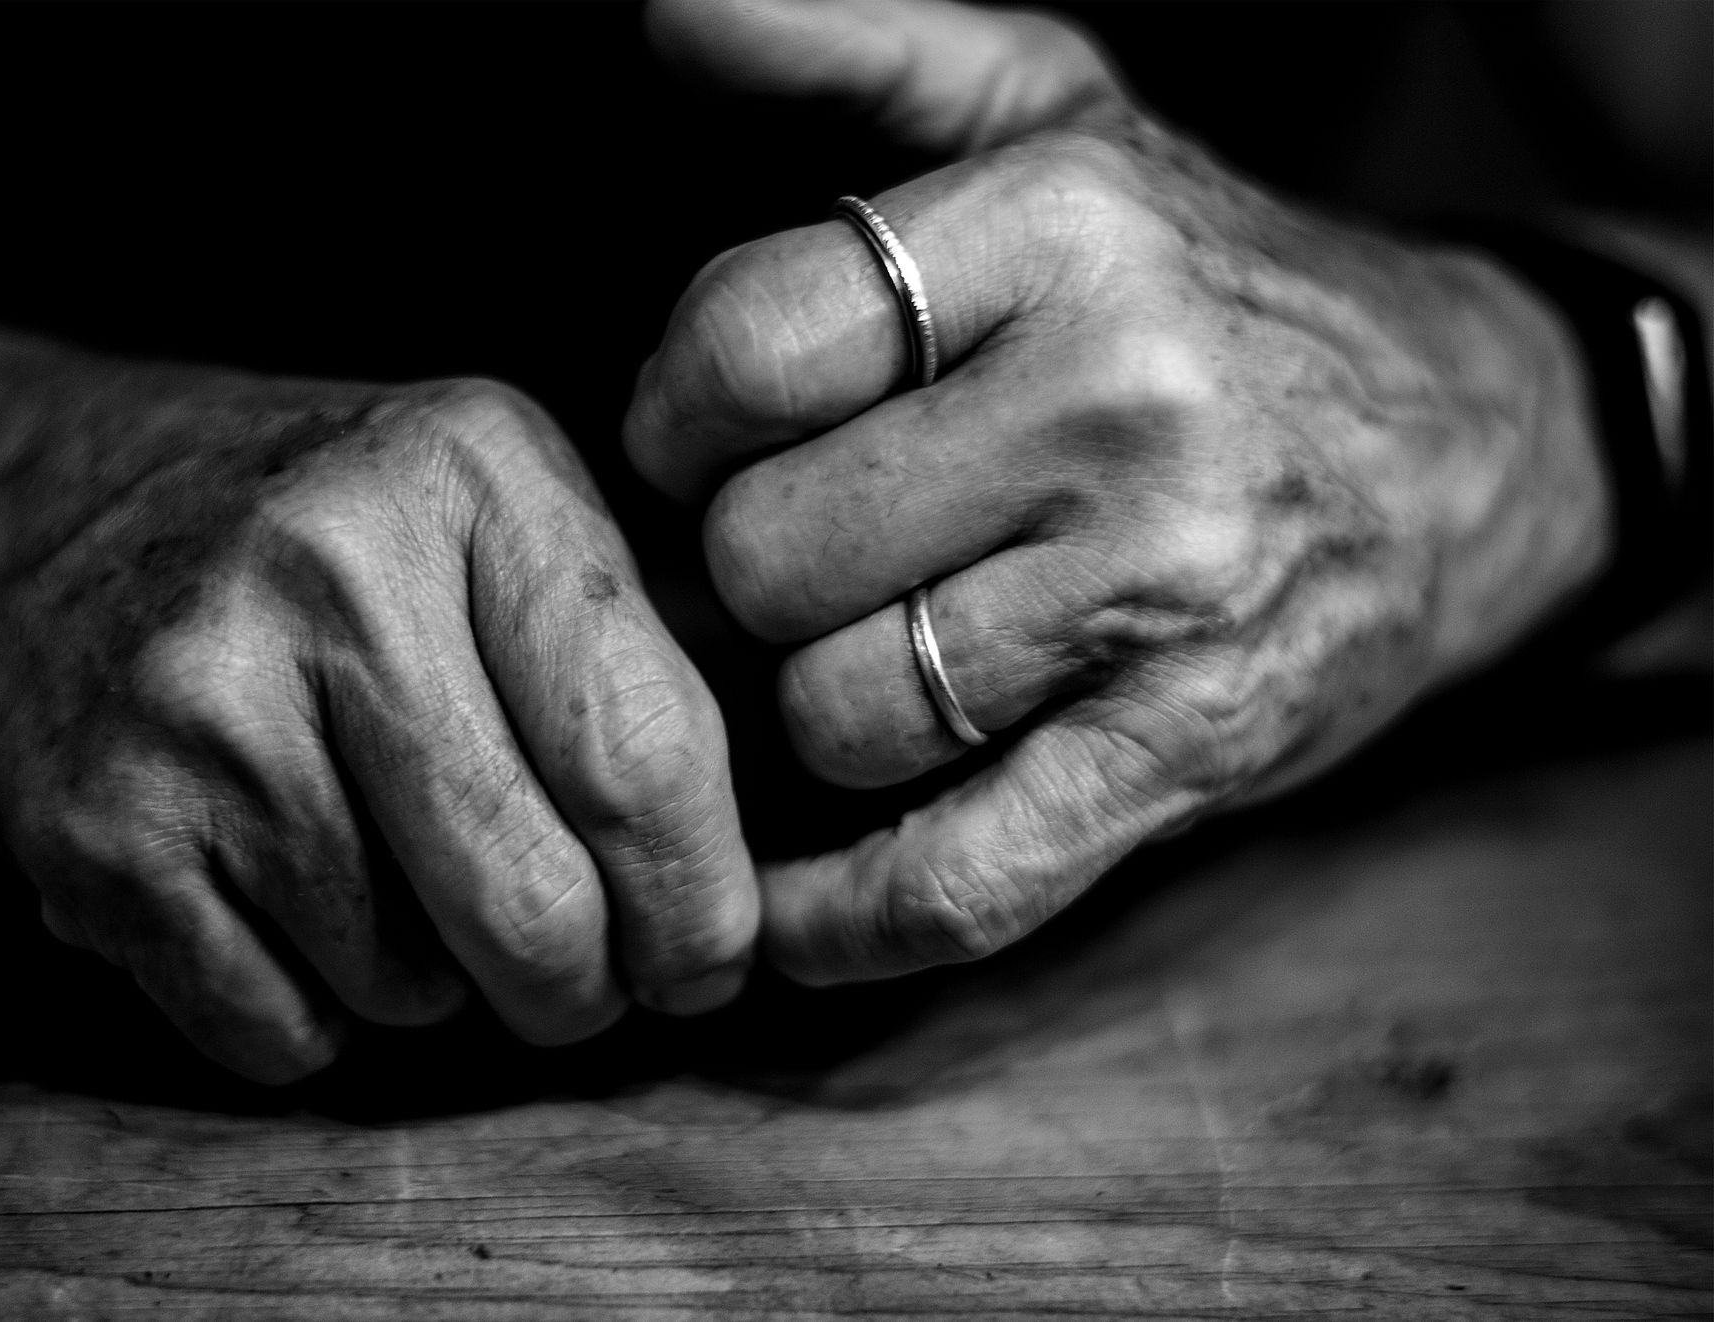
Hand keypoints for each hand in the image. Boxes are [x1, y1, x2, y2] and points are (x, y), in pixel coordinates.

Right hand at [0, 286, 754, 1080]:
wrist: (1, 511)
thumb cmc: (299, 533)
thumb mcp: (477, 503)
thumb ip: (627, 645)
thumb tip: (755, 868)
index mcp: (470, 470)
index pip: (645, 752)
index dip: (703, 900)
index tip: (708, 957)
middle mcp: (333, 569)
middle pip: (538, 903)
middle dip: (585, 991)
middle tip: (579, 985)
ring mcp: (199, 701)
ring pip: (411, 986)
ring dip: (433, 983)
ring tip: (381, 875)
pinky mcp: (94, 828)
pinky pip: (283, 1032)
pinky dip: (315, 1016)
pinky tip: (284, 908)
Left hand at [629, 0, 1609, 982]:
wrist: (1460, 441)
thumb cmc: (1201, 278)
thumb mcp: (1057, 109)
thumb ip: (859, 45)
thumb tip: (666, 6)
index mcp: (1063, 226)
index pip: (745, 347)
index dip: (672, 417)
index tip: (698, 443)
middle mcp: (1123, 400)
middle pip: (768, 554)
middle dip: (742, 573)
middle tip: (790, 562)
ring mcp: (1168, 590)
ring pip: (838, 713)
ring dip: (812, 709)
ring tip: (858, 657)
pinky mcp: (1195, 749)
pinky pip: (957, 876)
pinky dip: (850, 919)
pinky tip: (800, 908)